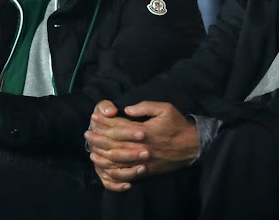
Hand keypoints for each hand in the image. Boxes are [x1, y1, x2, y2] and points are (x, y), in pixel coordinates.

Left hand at [84, 100, 198, 191]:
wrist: (192, 146)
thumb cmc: (178, 125)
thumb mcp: (165, 109)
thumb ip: (145, 106)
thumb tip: (127, 109)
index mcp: (144, 131)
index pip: (119, 126)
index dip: (105, 122)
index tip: (94, 117)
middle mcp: (141, 147)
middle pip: (114, 144)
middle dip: (99, 138)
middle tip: (86, 134)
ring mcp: (143, 160)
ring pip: (118, 160)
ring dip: (103, 155)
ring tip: (91, 150)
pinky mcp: (146, 170)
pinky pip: (127, 173)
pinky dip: (115, 171)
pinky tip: (105, 168)